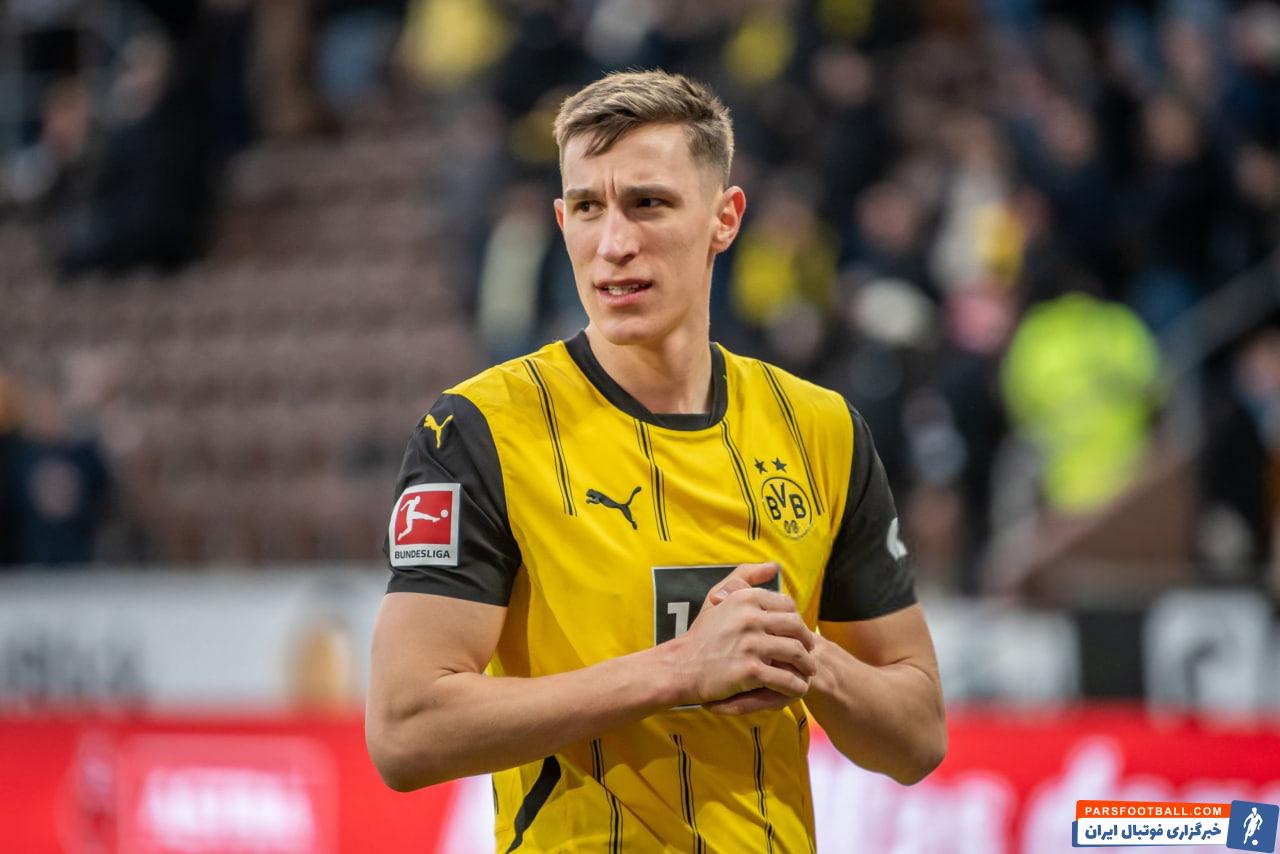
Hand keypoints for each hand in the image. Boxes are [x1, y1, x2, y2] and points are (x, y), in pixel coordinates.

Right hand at [670, 563, 815, 712]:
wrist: (680, 667)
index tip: (795, 633)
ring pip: (797, 653)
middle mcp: (749, 618)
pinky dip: (796, 686)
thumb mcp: (717, 596)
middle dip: (807, 642)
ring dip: (806, 665)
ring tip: (806, 672)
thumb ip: (744, 576)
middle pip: (796, 627)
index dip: (796, 620)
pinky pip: (786, 679)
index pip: (788, 605)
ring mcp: (750, 645)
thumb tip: (773, 566)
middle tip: (808, 653)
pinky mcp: (750, 671)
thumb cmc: (702, 634)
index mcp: (745, 598)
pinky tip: (795, 688)